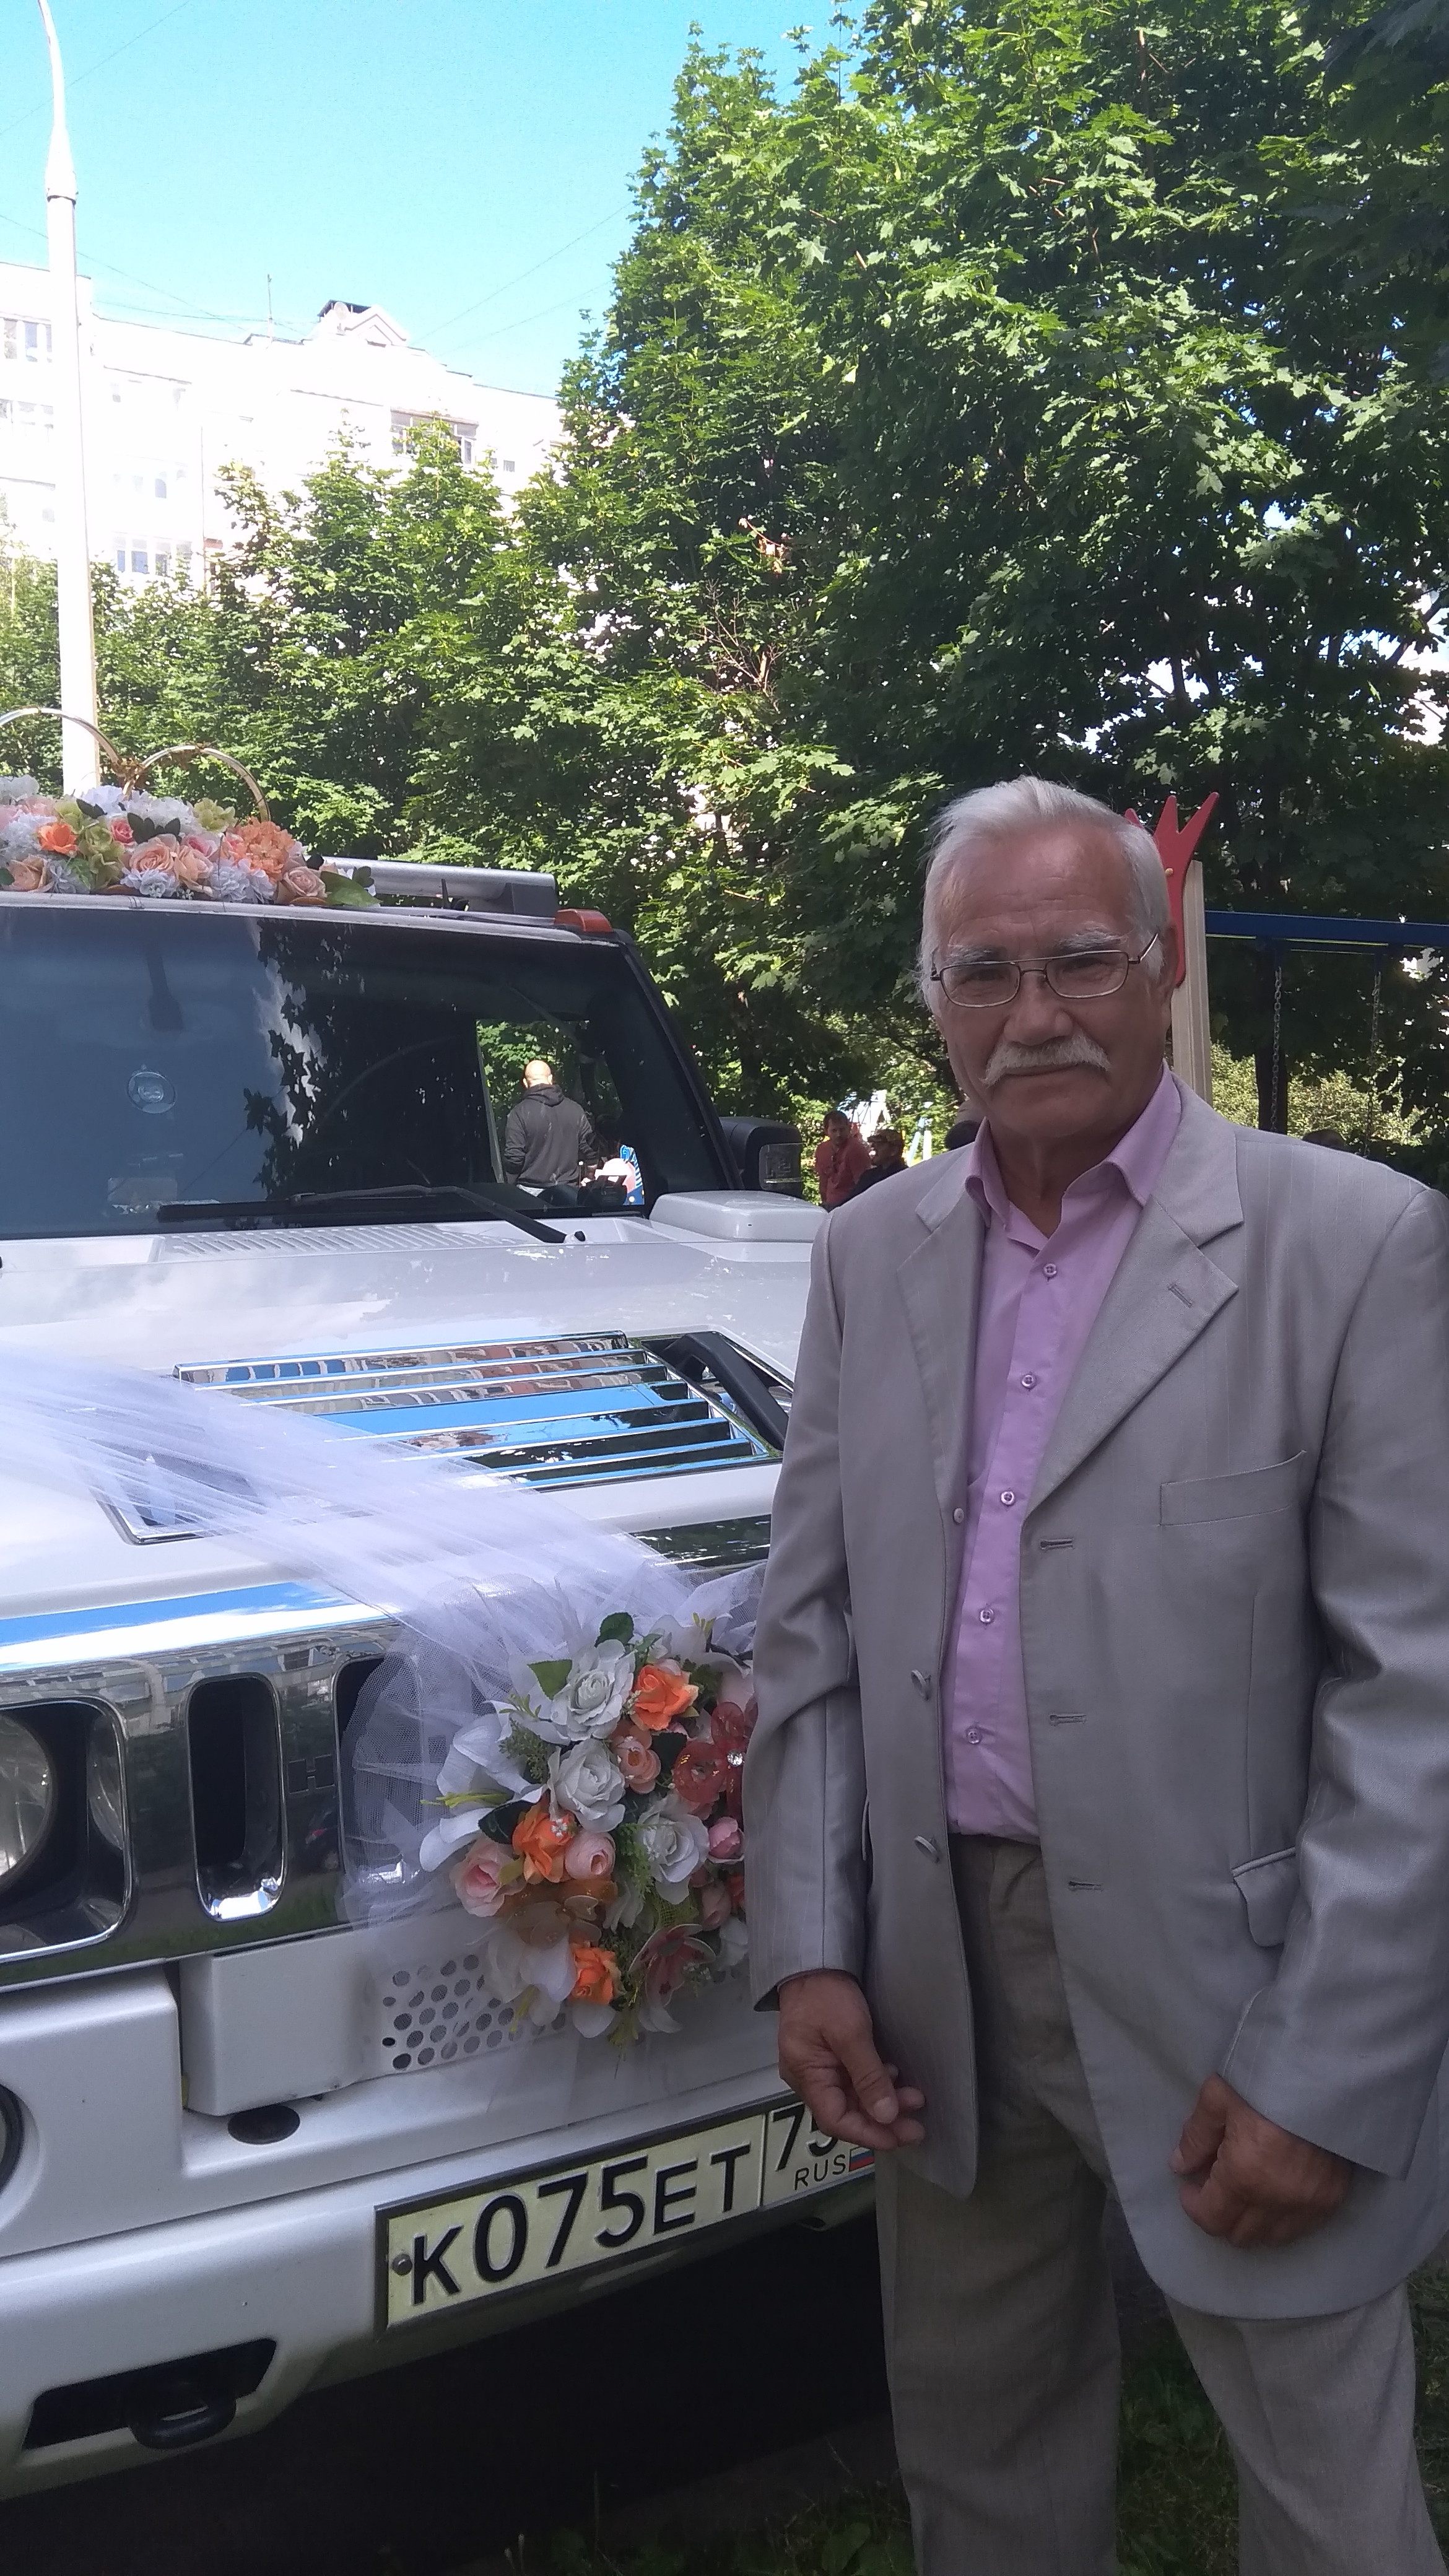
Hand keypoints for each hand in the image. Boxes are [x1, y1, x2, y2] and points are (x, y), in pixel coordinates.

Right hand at [777, 1970, 925, 2152]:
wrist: (813, 1959)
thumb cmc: (828, 1995)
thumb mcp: (851, 2033)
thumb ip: (869, 2076)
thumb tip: (886, 2117)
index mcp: (805, 2076)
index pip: (836, 2120)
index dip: (870, 2134)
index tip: (901, 2136)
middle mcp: (809, 2078)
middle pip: (846, 2111)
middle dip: (883, 2119)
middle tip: (918, 2122)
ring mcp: (820, 2065)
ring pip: (853, 2097)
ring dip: (884, 2101)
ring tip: (915, 2096)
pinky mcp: (830, 2054)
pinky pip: (854, 2080)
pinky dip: (876, 2084)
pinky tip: (895, 2077)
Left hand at [1170, 2074, 1350, 2247]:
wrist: (1324, 2071)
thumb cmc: (1265, 2079)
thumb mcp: (1218, 2098)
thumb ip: (1196, 2137)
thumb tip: (1179, 2166)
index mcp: (1245, 2176)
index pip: (1211, 2219)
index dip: (1194, 2206)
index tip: (1190, 2187)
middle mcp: (1278, 2200)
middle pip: (1240, 2235)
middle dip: (1220, 2214)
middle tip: (1215, 2185)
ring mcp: (1309, 2203)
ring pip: (1272, 2238)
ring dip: (1252, 2220)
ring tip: (1246, 2189)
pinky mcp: (1333, 2198)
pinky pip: (1302, 2228)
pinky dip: (1283, 2219)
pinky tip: (1276, 2193)